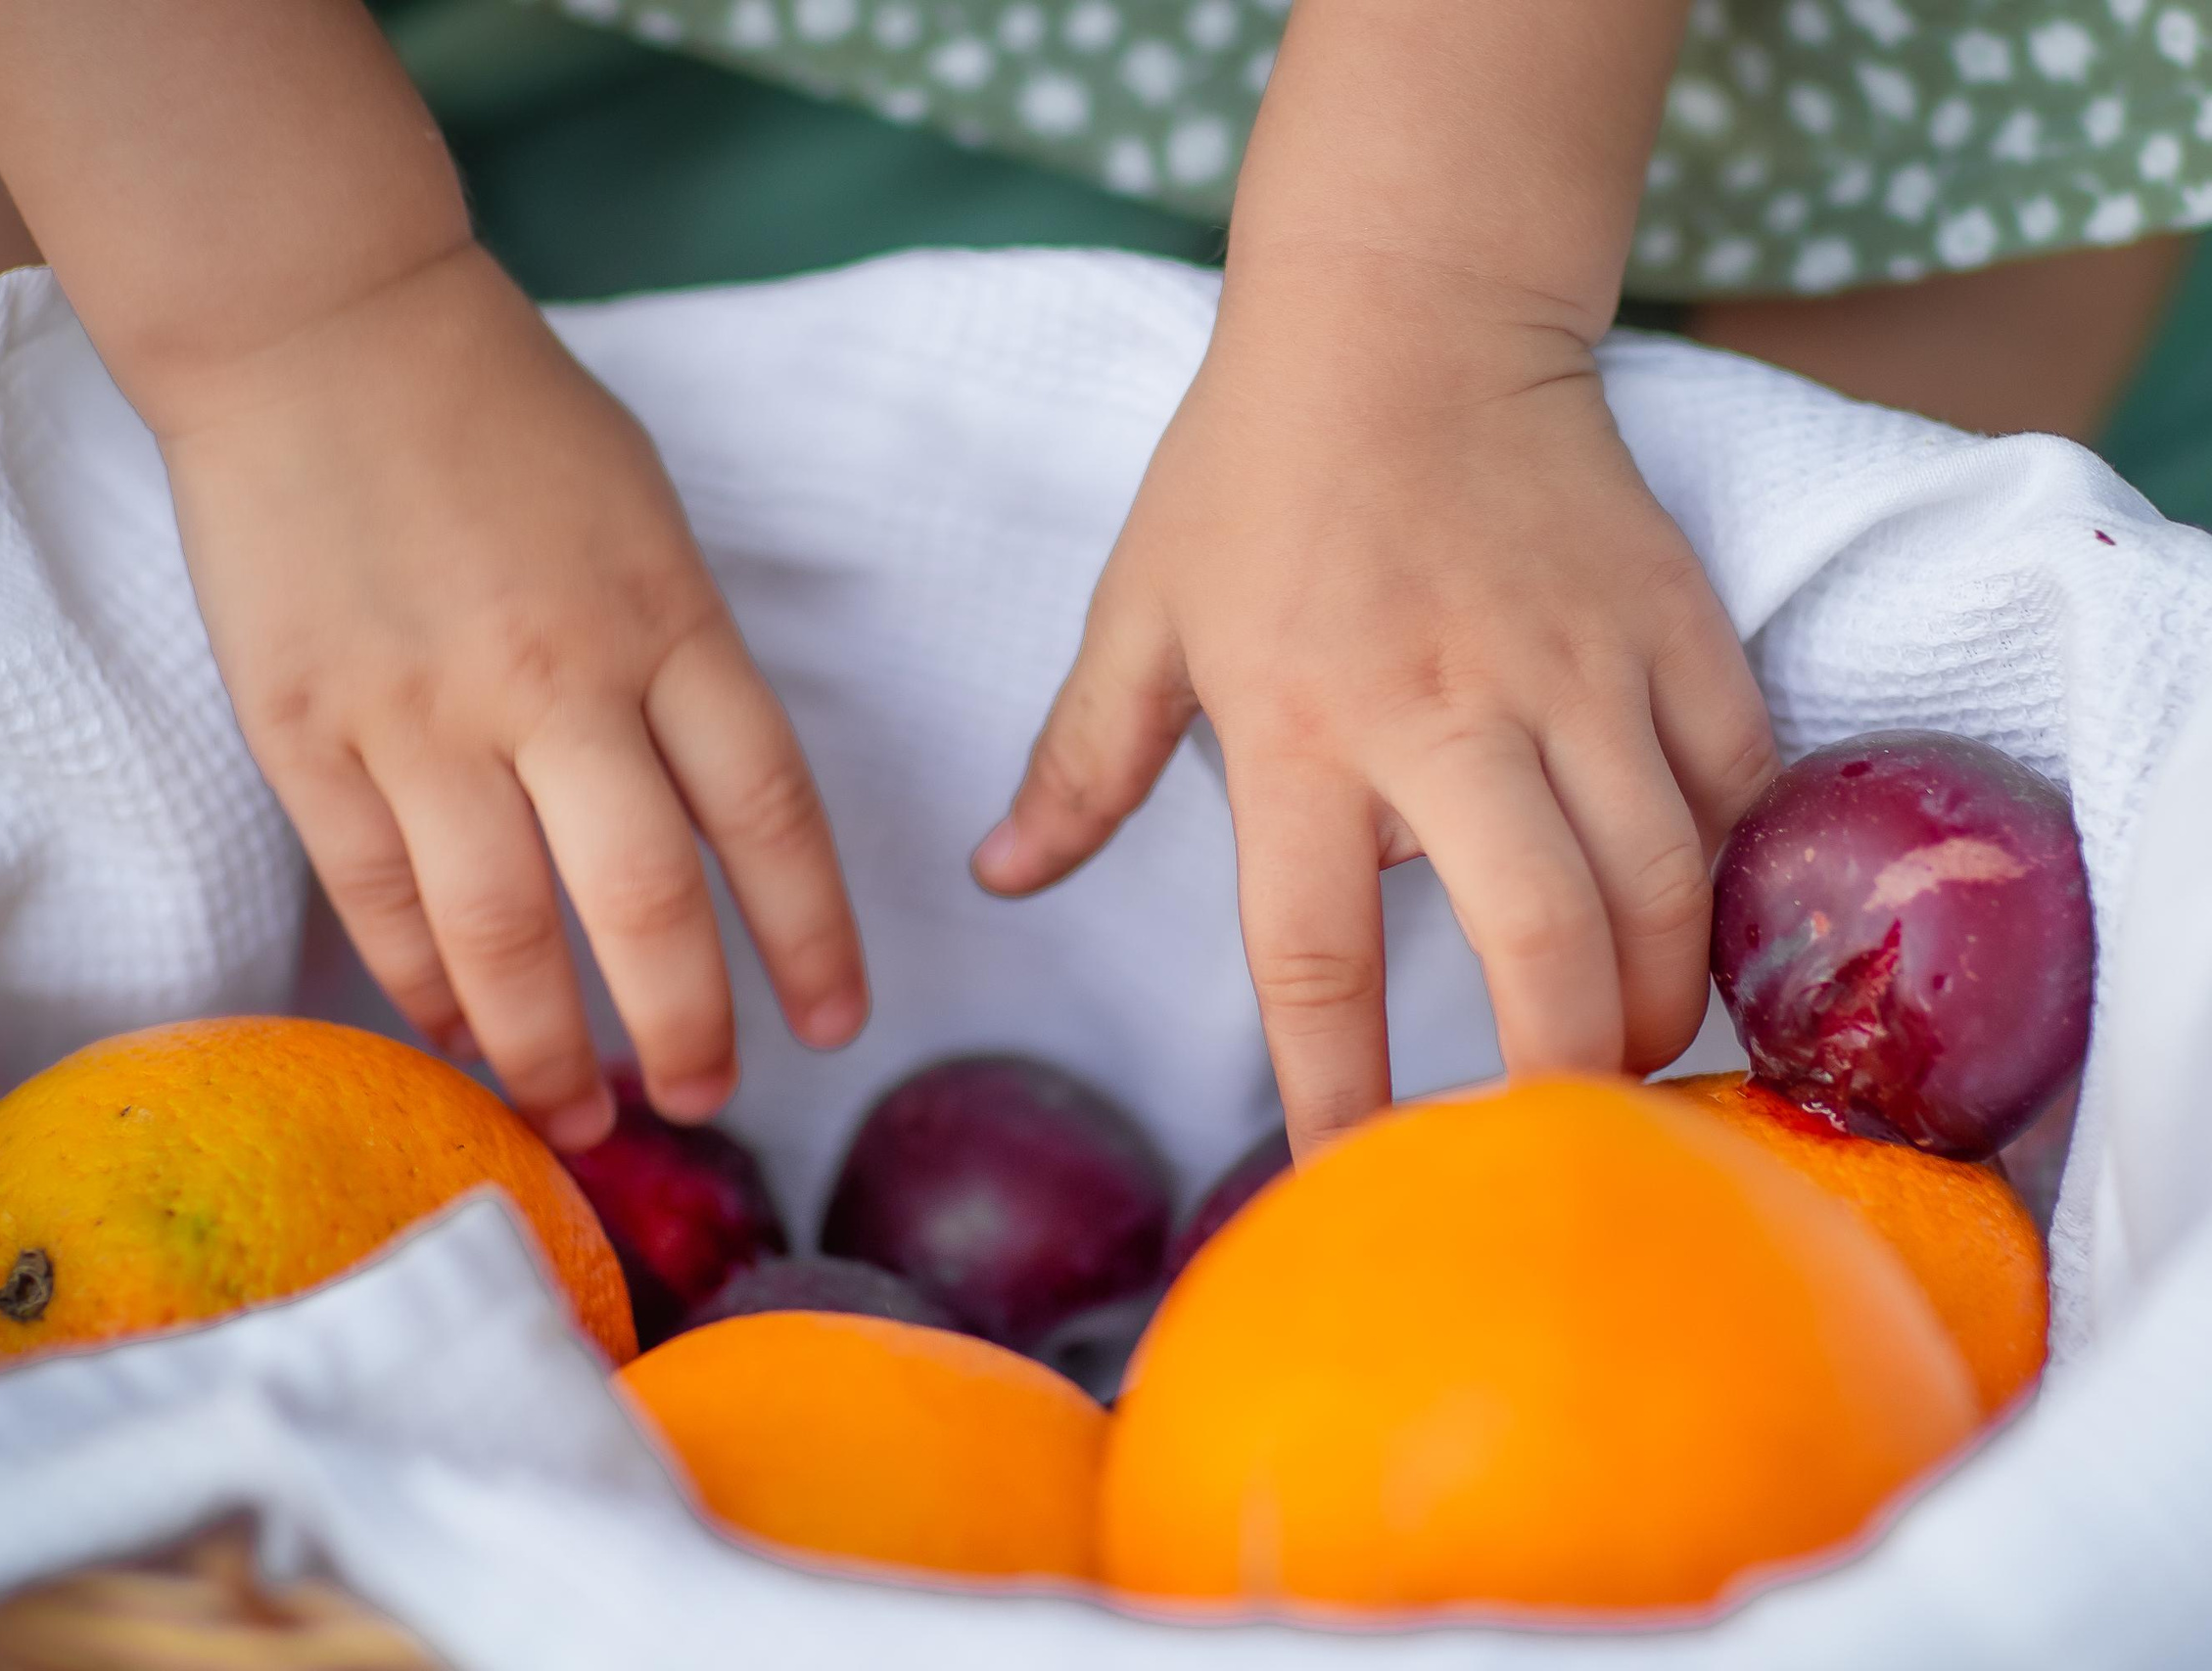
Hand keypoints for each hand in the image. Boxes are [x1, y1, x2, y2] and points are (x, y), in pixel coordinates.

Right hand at [153, 245, 867, 1146]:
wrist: (317, 329)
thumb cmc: (505, 423)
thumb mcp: (648, 526)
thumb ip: (683, 670)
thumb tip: (708, 831)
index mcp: (666, 617)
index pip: (769, 812)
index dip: (814, 937)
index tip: (839, 1024)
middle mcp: (556, 680)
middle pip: (644, 904)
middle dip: (685, 1030)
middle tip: (704, 1098)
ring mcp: (421, 713)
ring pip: (498, 933)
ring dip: (545, 1053)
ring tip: (576, 1115)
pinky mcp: (305, 732)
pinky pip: (376, 899)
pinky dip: (422, 988)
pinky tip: (456, 1036)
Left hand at [973, 265, 1776, 1156]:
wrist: (1406, 306)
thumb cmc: (1254, 470)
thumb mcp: (1143, 610)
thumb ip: (1081, 760)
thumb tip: (1001, 880)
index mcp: (1298, 725)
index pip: (1316, 959)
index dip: (1334, 1101)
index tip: (1338, 1195)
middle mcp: (1449, 710)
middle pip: (1540, 943)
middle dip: (1556, 1078)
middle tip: (1544, 1143)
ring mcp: (1580, 666)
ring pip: (1665, 883)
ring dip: (1656, 1001)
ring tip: (1623, 1053)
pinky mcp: (1676, 624)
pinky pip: (1740, 786)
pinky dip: (1729, 880)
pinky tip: (1697, 929)